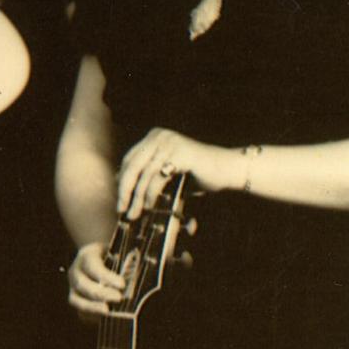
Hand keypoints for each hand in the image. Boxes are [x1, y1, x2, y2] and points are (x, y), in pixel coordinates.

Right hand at [66, 240, 126, 320]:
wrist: (102, 259)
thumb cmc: (114, 255)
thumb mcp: (119, 252)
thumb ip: (128, 257)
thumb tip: (143, 258)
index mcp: (87, 256)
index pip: (92, 266)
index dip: (105, 276)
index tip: (122, 284)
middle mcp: (76, 272)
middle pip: (82, 284)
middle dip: (100, 293)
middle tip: (118, 298)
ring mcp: (73, 288)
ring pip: (76, 300)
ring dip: (92, 307)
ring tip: (108, 311)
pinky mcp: (77, 301)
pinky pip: (79, 312)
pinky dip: (90, 316)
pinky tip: (104, 318)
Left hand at [115, 127, 241, 219]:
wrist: (228, 169)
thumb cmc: (199, 173)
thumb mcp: (169, 172)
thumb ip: (149, 176)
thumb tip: (124, 189)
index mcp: (155, 137)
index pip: (129, 159)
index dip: (121, 180)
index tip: (119, 199)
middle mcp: (160, 136)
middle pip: (132, 166)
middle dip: (124, 190)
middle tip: (121, 209)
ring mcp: (170, 143)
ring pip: (144, 174)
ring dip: (137, 197)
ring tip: (135, 212)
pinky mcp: (179, 154)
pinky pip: (158, 177)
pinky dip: (151, 194)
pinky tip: (150, 205)